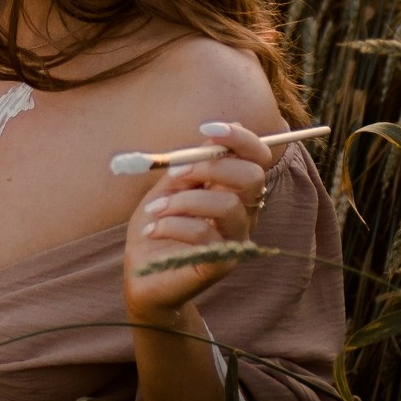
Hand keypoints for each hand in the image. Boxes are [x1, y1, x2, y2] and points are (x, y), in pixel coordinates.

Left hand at [122, 119, 276, 322]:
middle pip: (253, 177)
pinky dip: (172, 225)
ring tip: (155, 210)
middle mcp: (243, 212)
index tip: (207, 128)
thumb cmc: (158, 225)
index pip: (257, 156)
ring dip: (183, 201)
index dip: (240, 138)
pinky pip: (203, 235)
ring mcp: (235, 239)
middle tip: (175, 173)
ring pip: (227, 206)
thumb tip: (209, 138)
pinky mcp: (222, 263)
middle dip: (211, 167)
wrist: (143, 271)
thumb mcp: (168, 187)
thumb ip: (189, 164)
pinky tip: (153, 229)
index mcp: (233, 188)